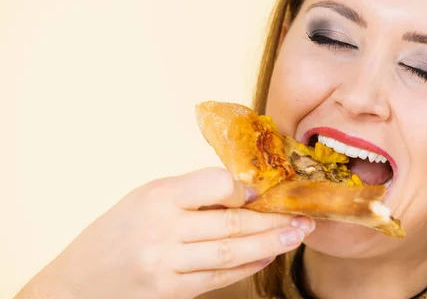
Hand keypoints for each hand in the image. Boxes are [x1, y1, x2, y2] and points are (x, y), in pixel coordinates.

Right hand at [15, 167, 313, 298]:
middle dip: (274, 220)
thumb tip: (243, 191)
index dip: (245, 188)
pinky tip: (267, 256)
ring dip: (270, 244)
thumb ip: (190, 192)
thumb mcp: (145, 197)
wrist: (77, 283)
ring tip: (297, 236)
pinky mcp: (173, 292)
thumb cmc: (115, 232)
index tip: (265, 189)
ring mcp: (167, 265)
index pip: (214, 183)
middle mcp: (162, 230)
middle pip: (232, 223)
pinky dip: (247, 266)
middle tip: (304, 217)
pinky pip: (220, 277)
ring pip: (232, 252)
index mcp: (156, 196)